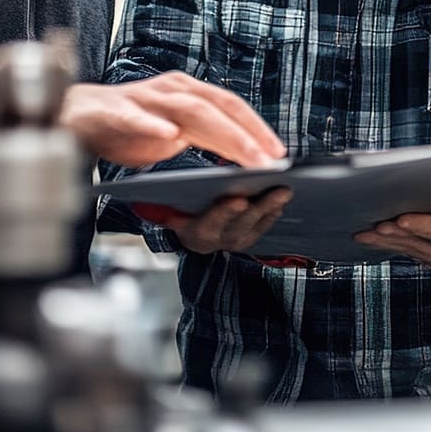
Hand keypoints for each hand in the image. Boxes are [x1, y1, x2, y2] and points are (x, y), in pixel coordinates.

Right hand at [60, 72, 284, 168]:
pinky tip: (169, 136)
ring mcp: (145, 99)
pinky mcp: (117, 111)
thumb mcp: (174, 134)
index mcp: (187, 93)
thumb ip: (203, 138)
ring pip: (189, 111)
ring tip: (244, 155)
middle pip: (217, 108)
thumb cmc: (130, 127)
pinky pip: (137, 117)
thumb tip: (242, 158)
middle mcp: (171, 90)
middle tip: (270, 160)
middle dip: (247, 135)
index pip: (230, 106)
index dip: (256, 127)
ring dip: (222, 133)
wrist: (77, 118)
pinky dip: (153, 124)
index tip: (279, 153)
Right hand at [147, 187, 291, 254]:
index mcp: (194, 233)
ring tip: (285, 190)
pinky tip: (283, 198)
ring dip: (272, 208)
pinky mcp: (247, 239)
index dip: (224, 212)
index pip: (210, 222)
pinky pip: (263, 227)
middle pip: (240, 224)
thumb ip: (161, 204)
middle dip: (260, 207)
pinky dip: (273, 213)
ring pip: (256, 227)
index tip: (238, 200)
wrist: (187, 233)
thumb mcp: (165, 208)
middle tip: (278, 190)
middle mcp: (216, 241)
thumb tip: (145, 198)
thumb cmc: (177, 210)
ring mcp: (234, 242)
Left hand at [352, 192, 430, 278]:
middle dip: (394, 234)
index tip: (400, 219)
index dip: (421, 226)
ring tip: (363, 232)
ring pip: (410, 250)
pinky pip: (410, 252)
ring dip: (386, 241)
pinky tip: (373, 237)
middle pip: (419, 244)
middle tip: (371, 225)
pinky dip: (391, 244)